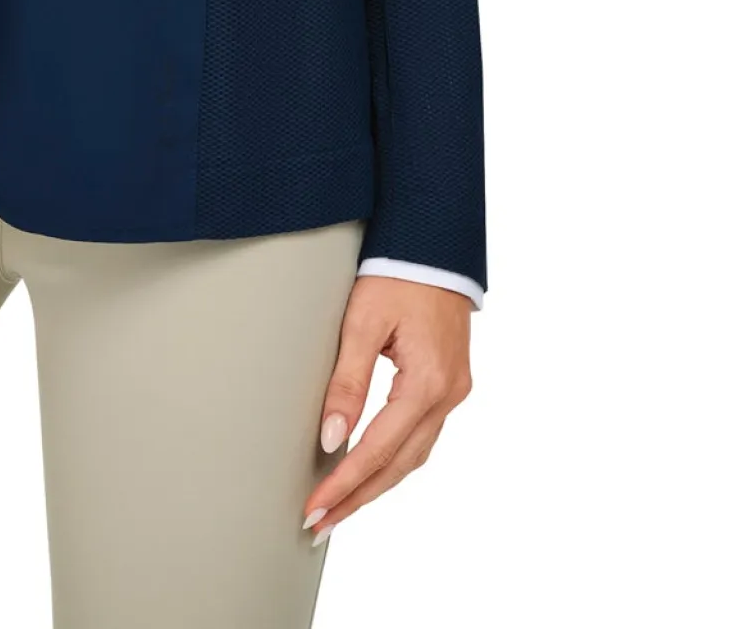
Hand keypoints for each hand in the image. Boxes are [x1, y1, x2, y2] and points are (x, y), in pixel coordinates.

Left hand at [302, 274, 471, 542]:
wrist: (434, 241)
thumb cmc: (397, 272)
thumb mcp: (363, 321)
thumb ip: (347, 381)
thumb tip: (330, 438)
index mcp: (428, 382)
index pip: (378, 450)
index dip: (343, 484)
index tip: (313, 510)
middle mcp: (448, 395)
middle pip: (398, 465)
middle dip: (357, 498)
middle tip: (319, 525)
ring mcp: (453, 391)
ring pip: (413, 456)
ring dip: (375, 485)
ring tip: (338, 508)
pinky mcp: (449, 383)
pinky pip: (420, 436)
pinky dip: (393, 459)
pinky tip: (370, 469)